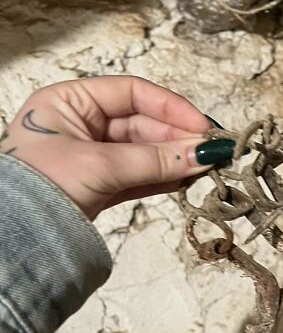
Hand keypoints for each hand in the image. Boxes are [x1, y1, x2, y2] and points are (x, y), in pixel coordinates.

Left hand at [0, 76, 233, 219]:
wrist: (15, 239)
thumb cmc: (43, 186)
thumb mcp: (101, 166)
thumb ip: (156, 159)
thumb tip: (205, 153)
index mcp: (69, 102)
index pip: (132, 93)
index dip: (170, 107)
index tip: (201, 126)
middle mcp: (80, 123)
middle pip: (142, 123)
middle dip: (178, 138)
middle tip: (212, 151)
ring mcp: (90, 155)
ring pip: (144, 151)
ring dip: (175, 158)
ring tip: (207, 166)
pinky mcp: (99, 185)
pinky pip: (139, 174)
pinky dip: (163, 177)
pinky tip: (188, 178)